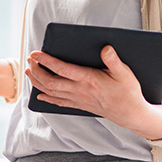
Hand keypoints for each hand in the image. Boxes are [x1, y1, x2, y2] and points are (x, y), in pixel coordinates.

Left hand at [25, 45, 149, 129]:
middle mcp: (79, 90)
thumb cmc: (128, 92)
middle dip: (37, 71)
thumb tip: (105, 47)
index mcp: (88, 80)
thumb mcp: (124, 73)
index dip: (47, 61)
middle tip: (30, 60)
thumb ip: (113, 60)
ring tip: (29, 72)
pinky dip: (47, 98)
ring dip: (37, 82)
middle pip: (50, 82)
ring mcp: (78, 99)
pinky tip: (40, 94)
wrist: (131, 114)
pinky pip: (59, 102)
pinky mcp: (80, 105)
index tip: (36, 53)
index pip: (61, 69)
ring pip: (51, 92)